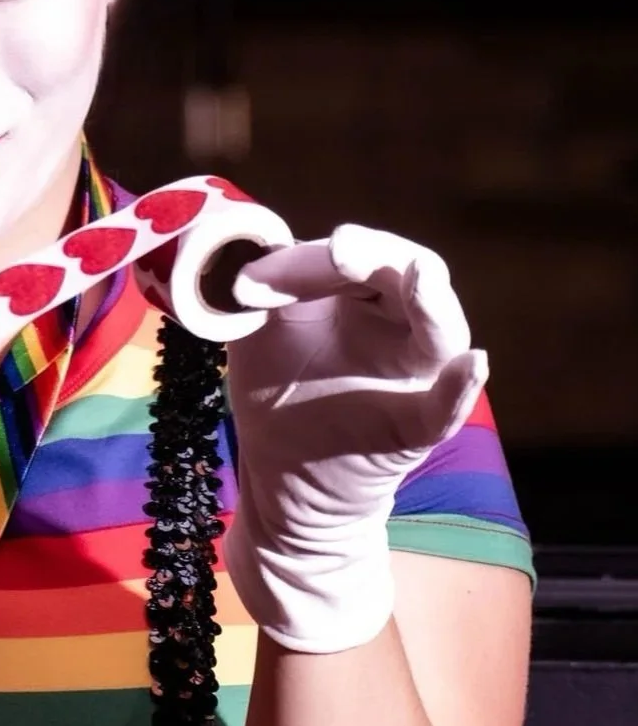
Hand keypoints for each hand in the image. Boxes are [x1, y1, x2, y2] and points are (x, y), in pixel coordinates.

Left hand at [221, 226, 486, 653]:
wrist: (281, 475)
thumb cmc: (276, 391)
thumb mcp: (258, 332)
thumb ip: (263, 293)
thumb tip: (251, 266)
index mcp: (362, 298)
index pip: (358, 256)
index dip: (313, 257)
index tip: (253, 280)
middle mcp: (398, 329)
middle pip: (408, 274)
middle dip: (378, 256)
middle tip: (341, 250)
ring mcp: (412, 379)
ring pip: (439, 332)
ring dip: (433, 303)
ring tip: (422, 275)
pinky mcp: (413, 428)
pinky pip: (442, 410)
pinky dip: (458, 389)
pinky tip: (473, 363)